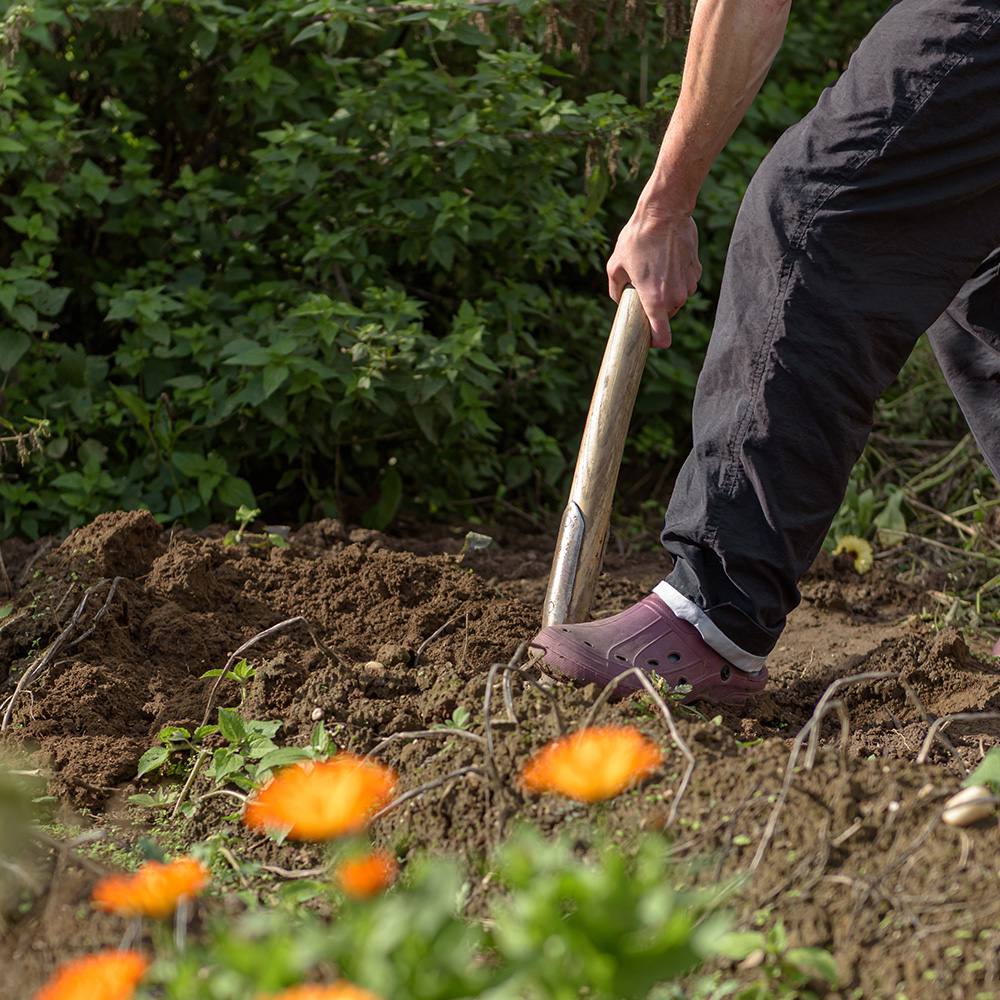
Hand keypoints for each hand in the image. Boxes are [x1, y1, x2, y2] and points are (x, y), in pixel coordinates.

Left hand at [606, 207, 701, 347]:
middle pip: (666, 314)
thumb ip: (616, 289)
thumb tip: (620, 299)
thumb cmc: (637, 238)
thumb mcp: (616, 265)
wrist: (664, 211)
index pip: (662, 337)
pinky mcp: (696, 270)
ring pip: (676, 297)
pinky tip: (666, 258)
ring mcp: (689, 284)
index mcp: (655, 300)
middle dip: (655, 306)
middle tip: (642, 286)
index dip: (655, 342)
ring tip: (654, 267)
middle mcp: (676, 297)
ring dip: (666, 290)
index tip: (648, 339)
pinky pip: (684, 282)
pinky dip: (675, 277)